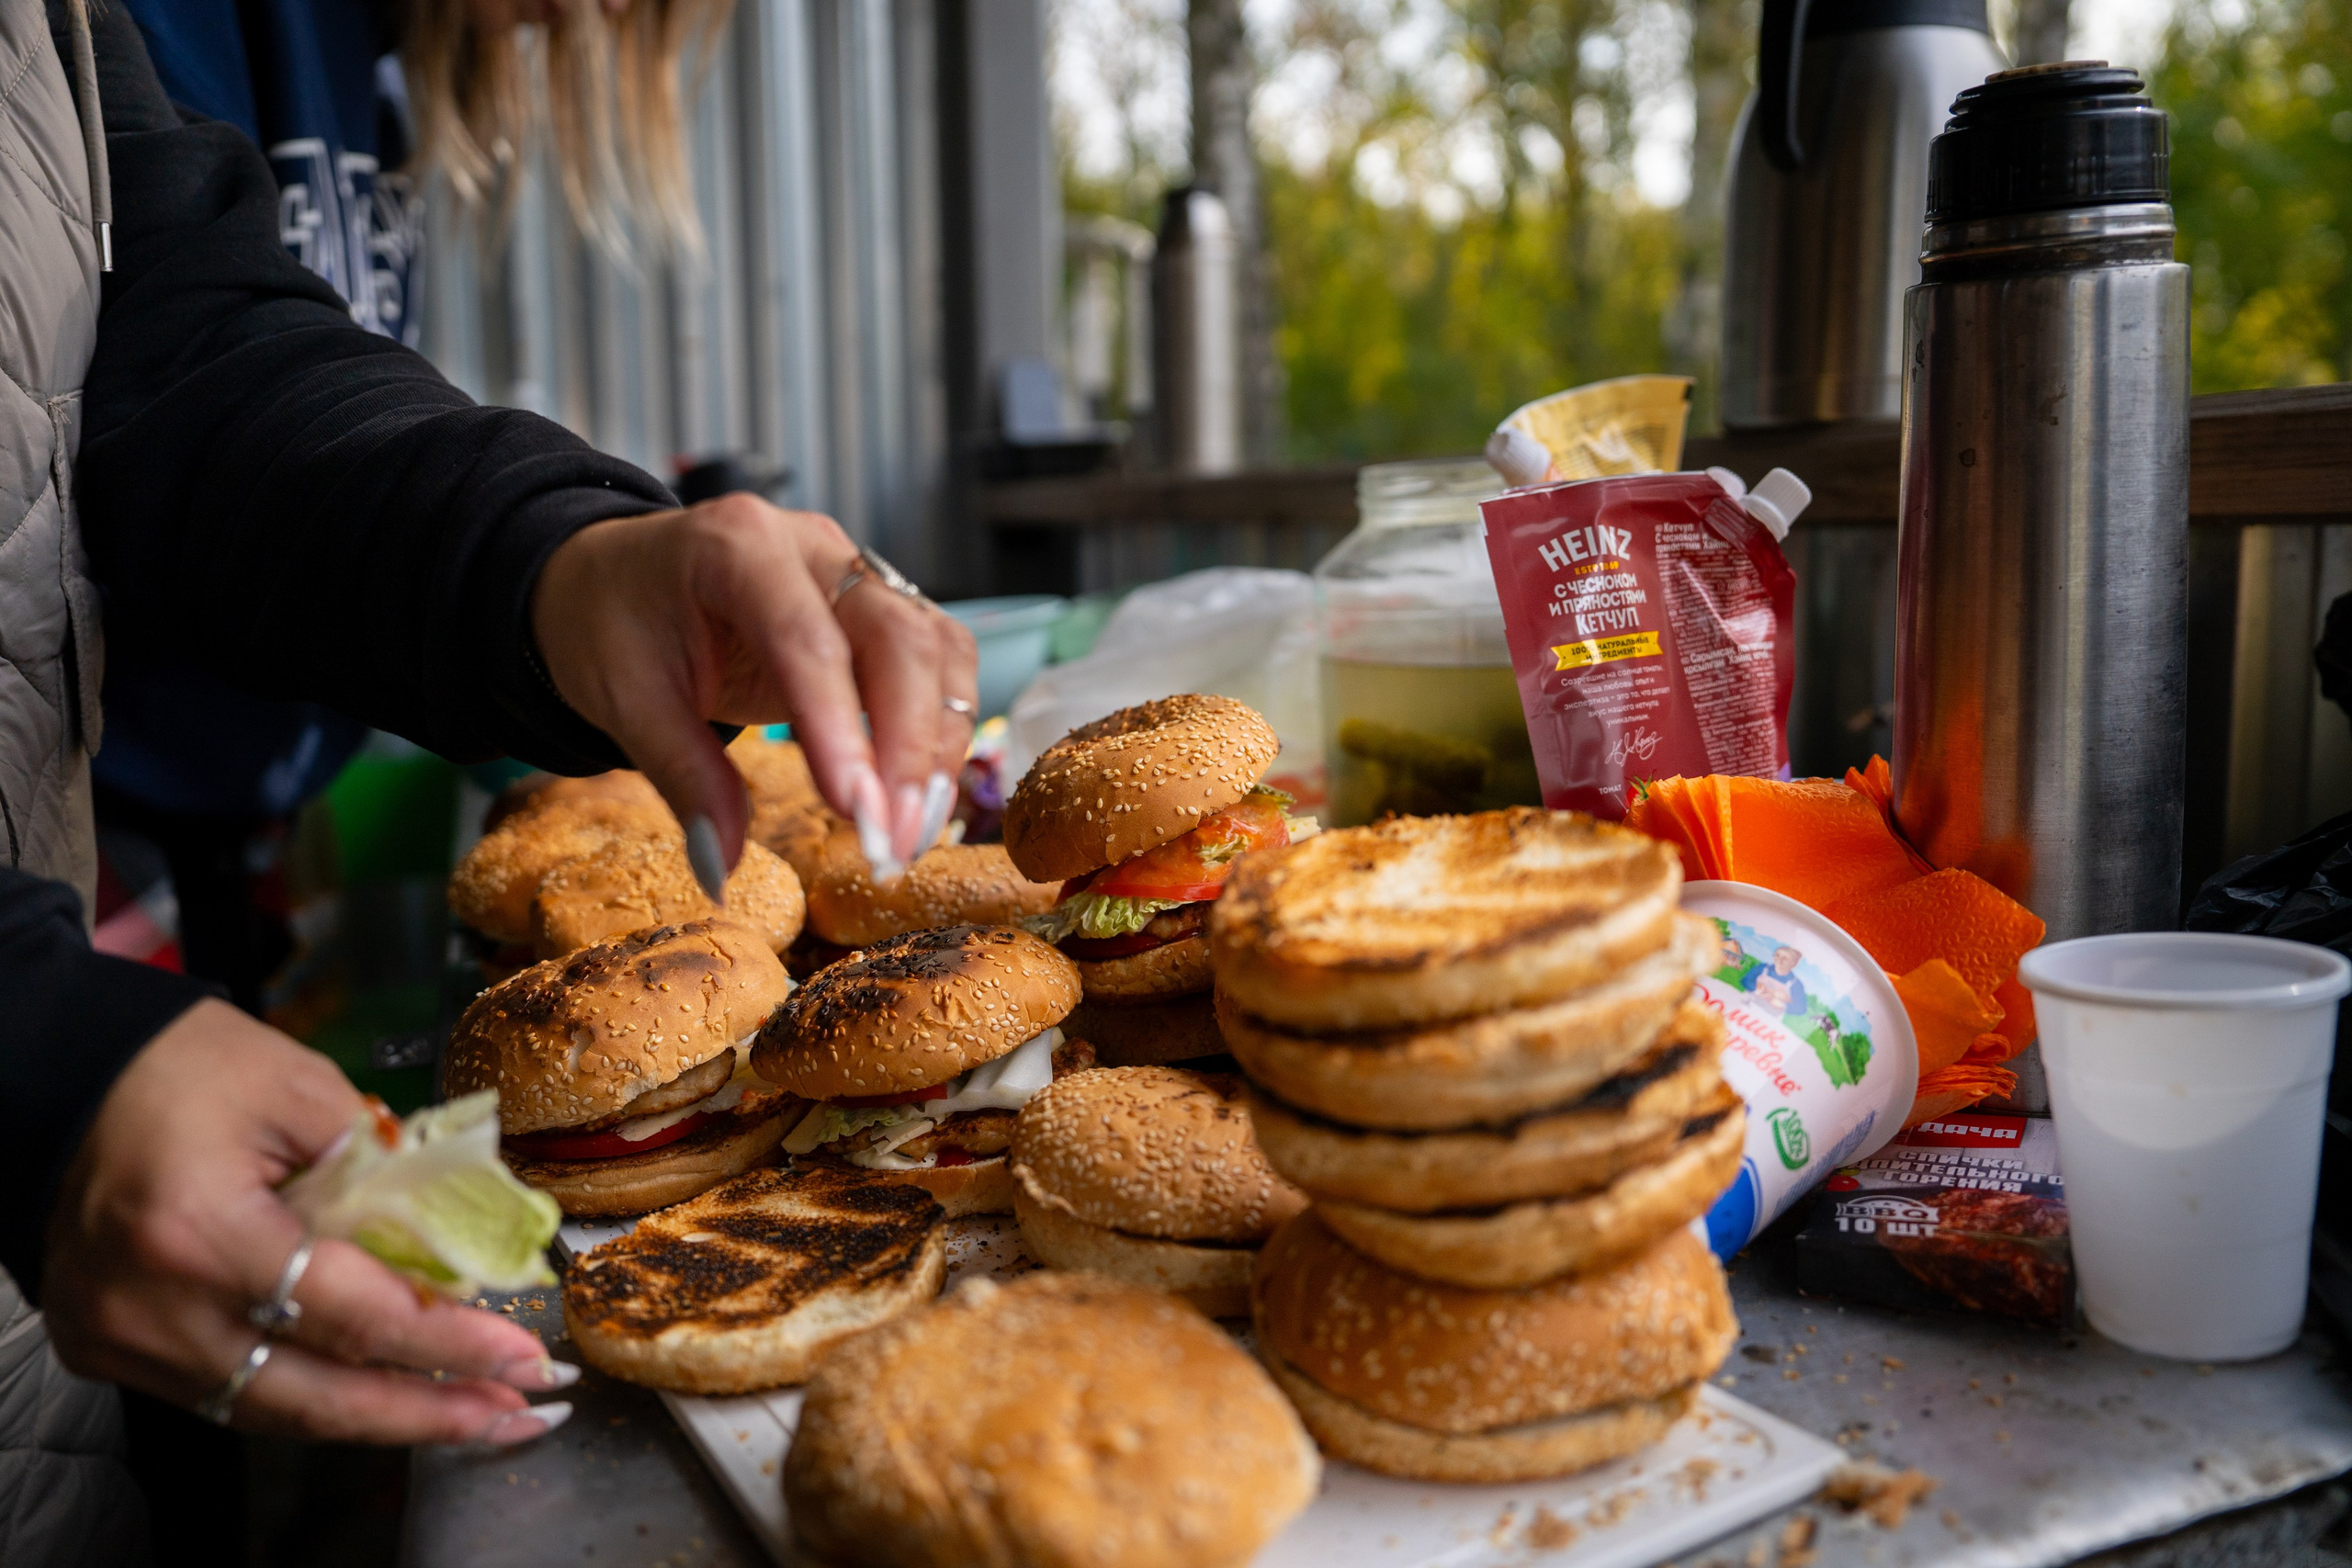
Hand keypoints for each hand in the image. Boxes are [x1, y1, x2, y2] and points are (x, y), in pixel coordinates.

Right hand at [44, 1001, 572, 1445]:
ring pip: (277, 1412)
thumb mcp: (302, 1089)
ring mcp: (125, 1339)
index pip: (350, 1313)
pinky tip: (387, 1398)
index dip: (448, 1343)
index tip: (523, 1355)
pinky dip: (317, 1399)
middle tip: (521, 1410)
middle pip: (316, 1394)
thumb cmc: (183, 1068)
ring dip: (383, 1419)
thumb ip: (384, 1169)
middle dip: (431, 1411)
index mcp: (198, 1229)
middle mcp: (152, 1306)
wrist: (63, 1079)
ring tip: (474, 1416)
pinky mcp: (115, 1352)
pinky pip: (234, 1397)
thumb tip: (461, 1242)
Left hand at [531, 496, 978, 874]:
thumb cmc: (615, 624)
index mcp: (737, 548)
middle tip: (894, 844)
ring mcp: (859, 572)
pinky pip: (939, 663)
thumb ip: (685, 779)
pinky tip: (919, 799)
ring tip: (910, 836)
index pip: (809, 642)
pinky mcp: (883, 607)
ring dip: (937, 749)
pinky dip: (941, 733)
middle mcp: (814, 548)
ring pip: (937, 650)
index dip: (842, 731)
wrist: (617, 575)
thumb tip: (722, 872)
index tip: (857, 815)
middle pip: (900, 639)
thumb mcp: (627, 701)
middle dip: (910, 750)